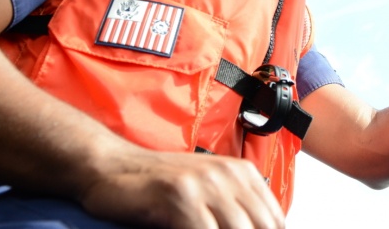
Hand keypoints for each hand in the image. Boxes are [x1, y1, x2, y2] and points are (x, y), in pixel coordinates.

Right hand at [79, 150, 284, 228]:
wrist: (113, 166)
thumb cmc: (159, 185)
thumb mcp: (207, 192)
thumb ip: (234, 211)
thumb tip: (261, 228)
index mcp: (243, 173)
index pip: (275, 221)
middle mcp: (230, 175)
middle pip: (261, 227)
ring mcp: (206, 184)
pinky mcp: (181, 196)